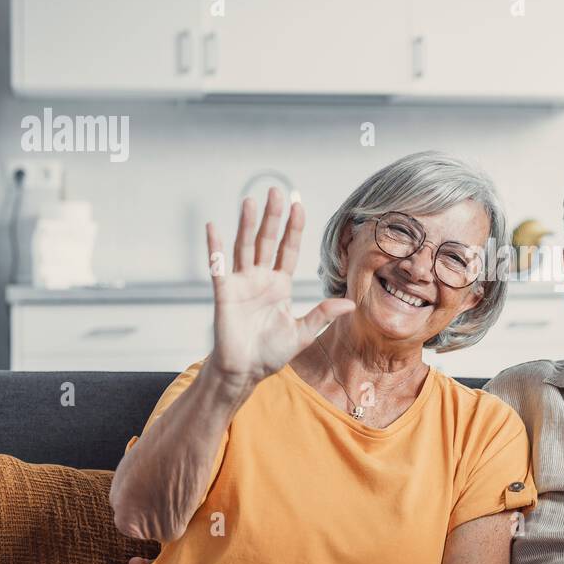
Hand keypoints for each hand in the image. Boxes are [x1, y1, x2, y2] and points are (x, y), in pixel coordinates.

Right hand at [204, 188, 354, 393]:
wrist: (245, 372)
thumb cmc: (271, 353)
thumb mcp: (303, 334)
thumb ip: (322, 315)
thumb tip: (350, 304)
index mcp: (279, 285)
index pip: (288, 250)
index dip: (293, 229)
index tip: (299, 206)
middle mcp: (260, 279)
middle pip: (267, 241)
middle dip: (272, 217)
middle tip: (276, 191)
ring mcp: (241, 284)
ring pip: (244, 247)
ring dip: (246, 224)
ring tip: (250, 201)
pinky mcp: (224, 293)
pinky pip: (219, 267)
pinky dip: (215, 248)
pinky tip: (213, 227)